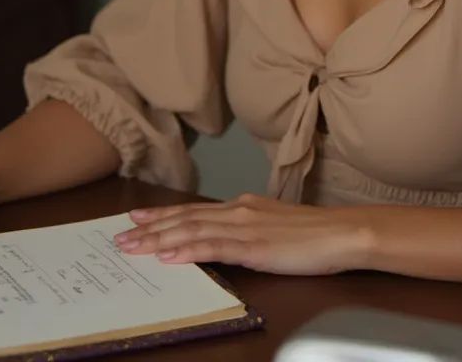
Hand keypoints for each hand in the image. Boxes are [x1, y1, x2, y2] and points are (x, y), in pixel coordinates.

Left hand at [113, 193, 372, 275]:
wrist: (341, 232)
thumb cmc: (313, 234)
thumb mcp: (274, 226)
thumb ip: (247, 229)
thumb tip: (224, 238)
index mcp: (243, 206)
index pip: (194, 211)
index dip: (163, 216)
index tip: (136, 219)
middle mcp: (238, 210)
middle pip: (185, 218)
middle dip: (150, 228)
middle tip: (120, 236)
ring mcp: (245, 226)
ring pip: (192, 230)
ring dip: (158, 239)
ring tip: (132, 247)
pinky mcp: (253, 245)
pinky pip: (213, 247)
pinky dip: (187, 249)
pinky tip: (168, 255)